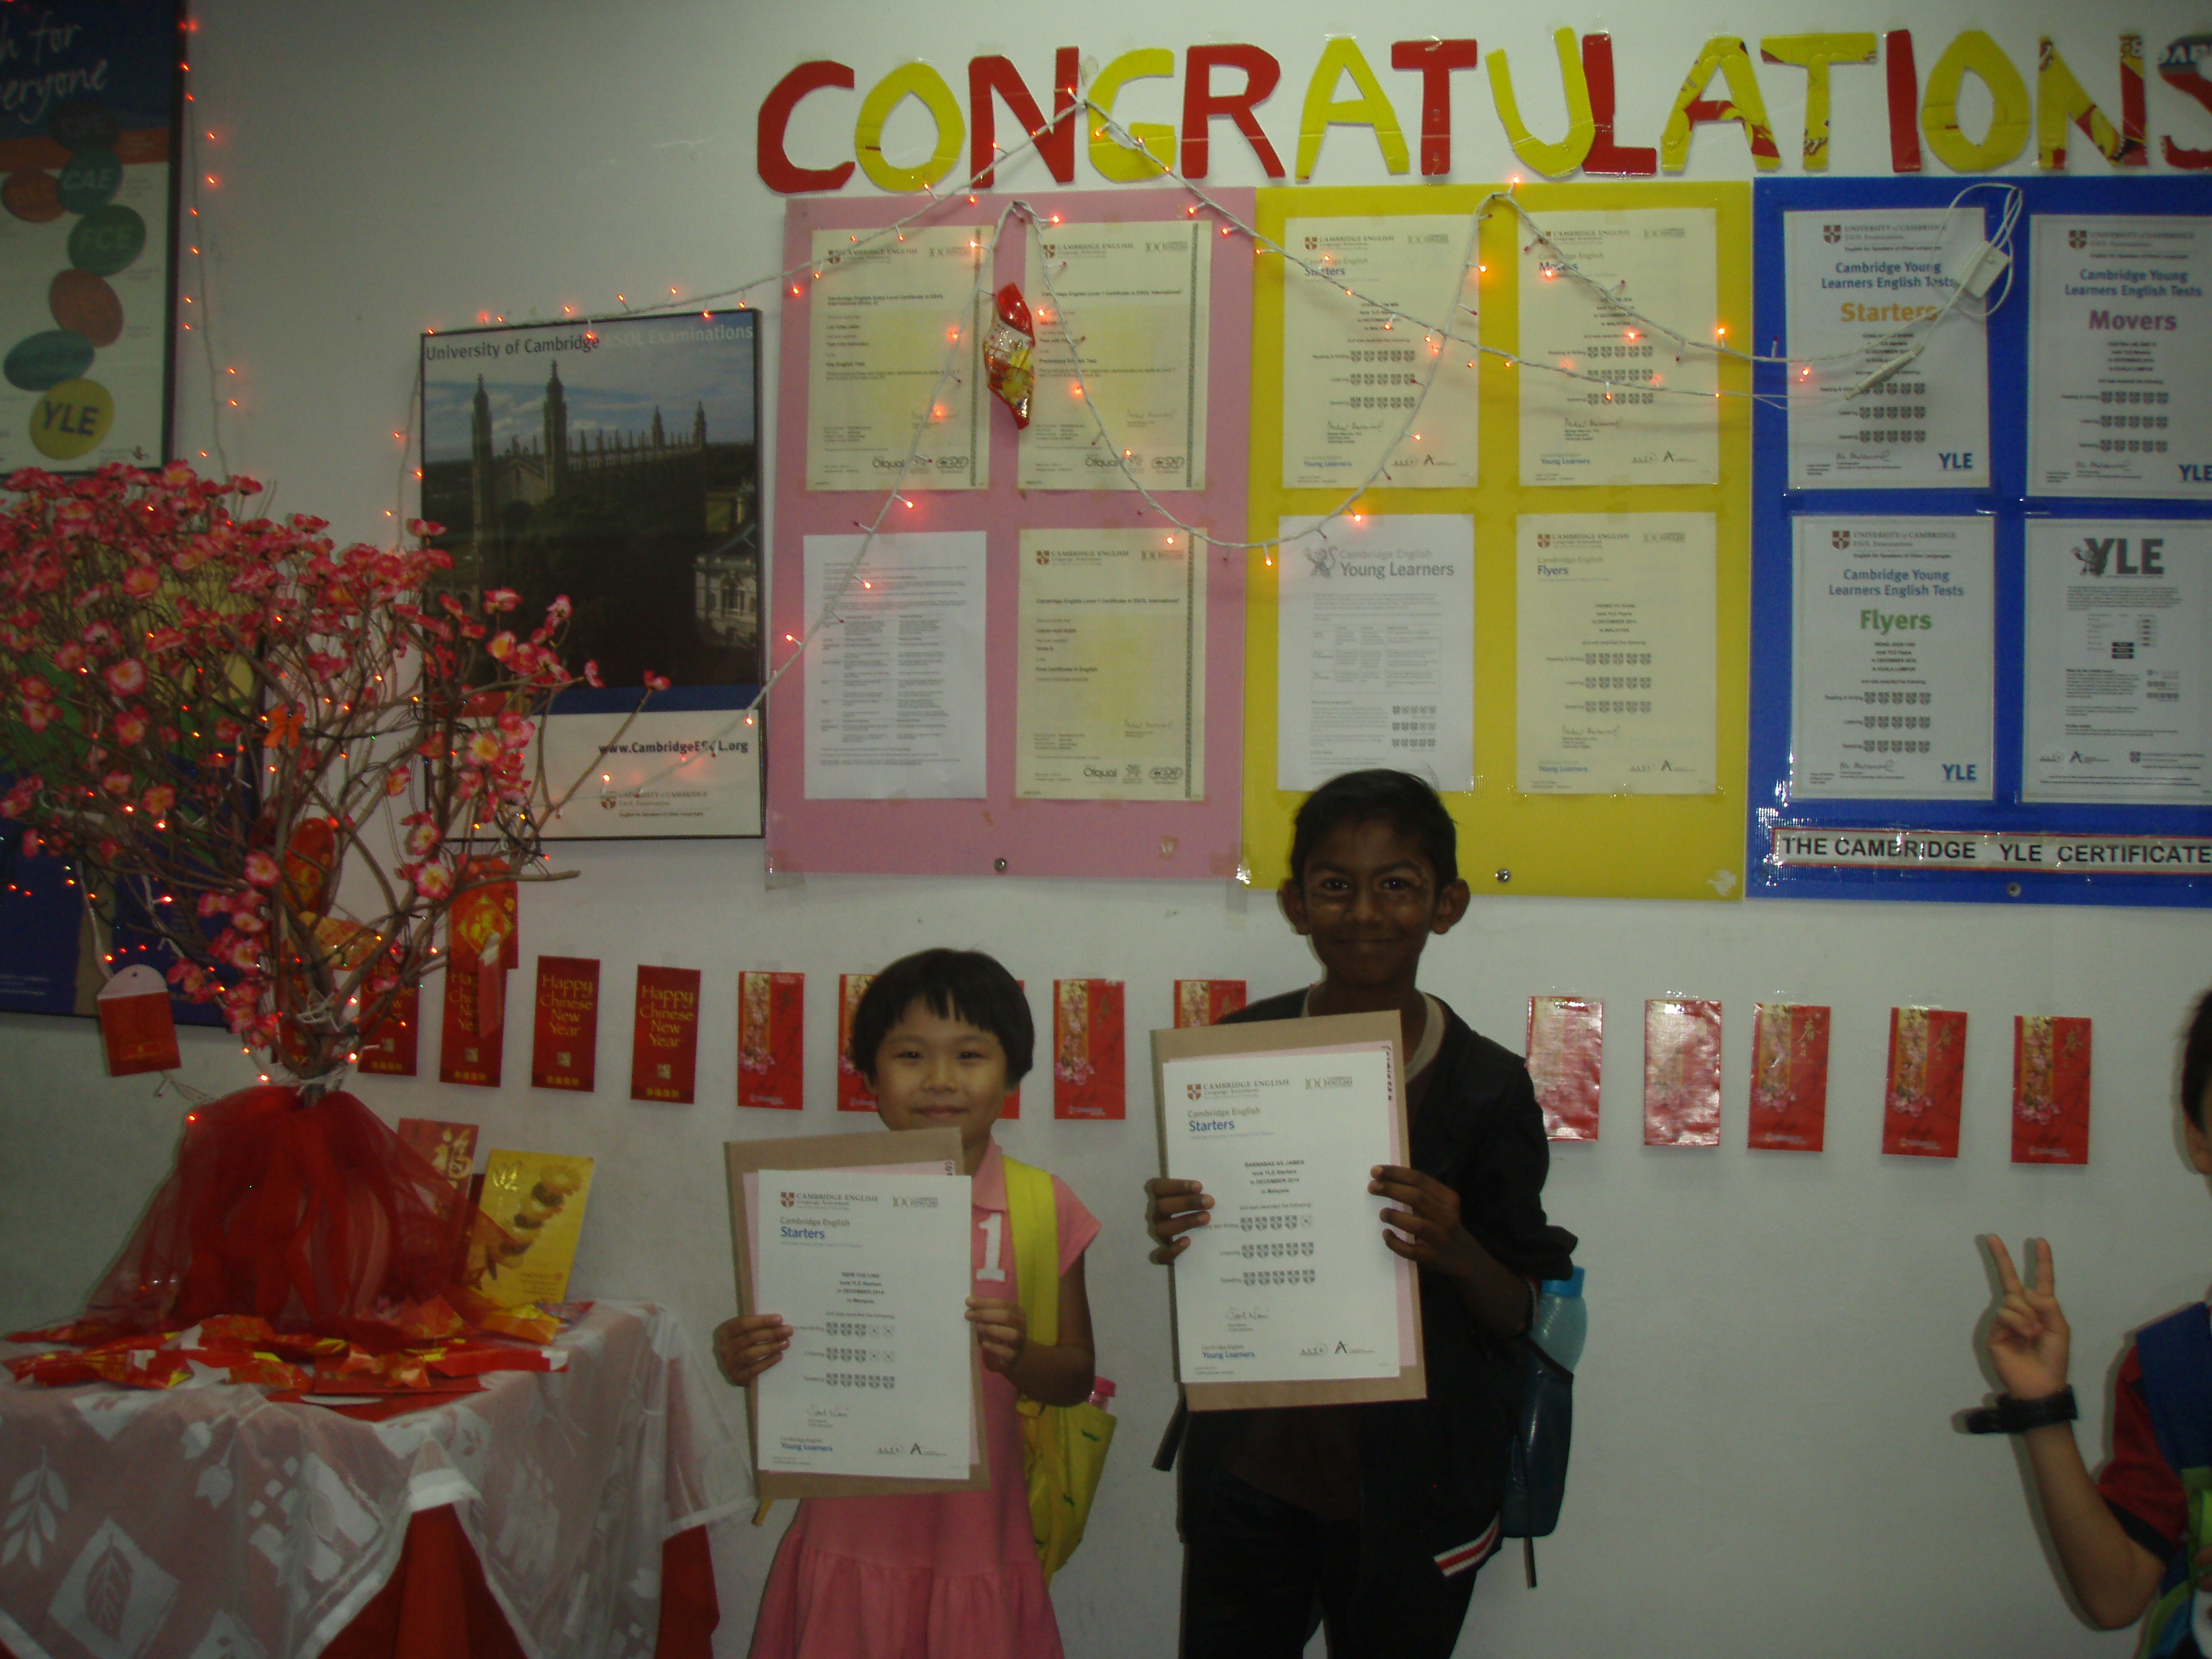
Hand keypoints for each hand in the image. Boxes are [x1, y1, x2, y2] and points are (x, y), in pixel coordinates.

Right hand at [714, 1313, 791, 1385]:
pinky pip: (754, 1369)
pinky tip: (779, 1356)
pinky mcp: (737, 1377)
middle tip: (788, 1331)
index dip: (762, 1321)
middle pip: (750, 1338)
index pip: (743, 1324)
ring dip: (771, 1347)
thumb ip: (756, 1327)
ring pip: (751, 1353)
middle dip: (771, 1333)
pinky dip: (768, 1362)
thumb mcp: (744, 1334)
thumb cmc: (744, 1346)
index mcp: (726, 1333)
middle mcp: (725, 1348)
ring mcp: (729, 1364)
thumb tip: (779, 1322)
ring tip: (786, 1343)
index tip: (779, 1319)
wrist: (736, 1370)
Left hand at [968, 1296, 1026, 1374]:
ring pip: (1011, 1334)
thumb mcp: (995, 1320)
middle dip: (985, 1314)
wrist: (1015, 1354)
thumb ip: (986, 1312)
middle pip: (1006, 1316)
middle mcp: (1020, 1325)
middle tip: (968, 1314)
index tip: (968, 1301)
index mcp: (1017, 1311)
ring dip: (992, 1329)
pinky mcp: (1014, 1356)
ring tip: (977, 1327)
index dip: (985, 1302)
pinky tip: (984, 1344)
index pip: (1002, 1304)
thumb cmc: (1001, 1332)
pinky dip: (994, 1347)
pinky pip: (1006, 1352)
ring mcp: (1019, 1341)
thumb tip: (969, 1303)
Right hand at [1145, 1176, 1211, 1263]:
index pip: (1159, 1187)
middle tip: (1210, 1202)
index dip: (1176, 1186)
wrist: (1206, 1238)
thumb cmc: (1203, 1209)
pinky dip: (1173, 1249)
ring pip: (1163, 1228)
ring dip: (1184, 1222)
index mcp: (1161, 1197)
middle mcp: (1157, 1215)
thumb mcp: (1202, 1196)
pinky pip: (1162, 1255)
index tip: (1199, 1186)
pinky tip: (1188, 1242)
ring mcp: (1160, 1235)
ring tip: (1206, 1218)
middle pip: (1162, 1207)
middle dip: (1187, 1203)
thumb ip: (1203, 1191)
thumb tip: (1221, 1183)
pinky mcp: (1164, 1255)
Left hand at [1370, 1165, 1475, 1277]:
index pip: (1420, 1180)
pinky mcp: (1433, 1257)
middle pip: (1417, 1198)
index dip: (1396, 1173)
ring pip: (1417, 1225)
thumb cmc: (1444, 1226)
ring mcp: (1441, 1238)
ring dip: (1395, 1216)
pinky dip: (1395, 1242)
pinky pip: (1411, 1250)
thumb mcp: (1442, 1206)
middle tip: (1372, 1187)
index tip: (1375, 1171)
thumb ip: (1422, 1193)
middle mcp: (1447, 1217)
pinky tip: (1386, 1234)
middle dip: (1391, 1189)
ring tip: (1382, 1213)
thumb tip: (1386, 1178)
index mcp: (1448, 1199)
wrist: (1466, 1259)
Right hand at [1984, 1236, 2070, 1400]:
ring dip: (2027, 1316)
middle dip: (2001, 1257)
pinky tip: (2025, 1336)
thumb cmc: (2054, 1359)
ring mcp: (2007, 1319)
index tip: (2040, 1241)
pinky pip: (2006, 1314)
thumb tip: (2027, 1292)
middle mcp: (2023, 1310)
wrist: (2040, 1385)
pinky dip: (2018, 1323)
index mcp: (2042, 1309)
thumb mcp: (2061, 1330)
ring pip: (2014, 1300)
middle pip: (2011, 1279)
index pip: (2043, 1281)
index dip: (2042, 1262)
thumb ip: (2049, 1307)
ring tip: (2034, 1335)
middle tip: (1991, 1237)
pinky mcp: (1995, 1330)